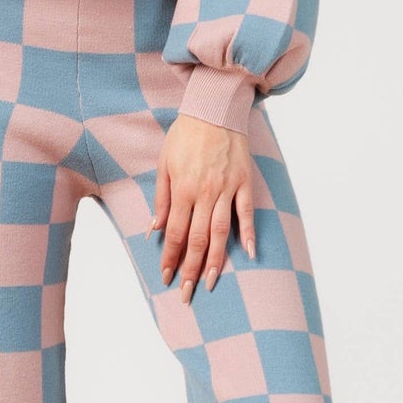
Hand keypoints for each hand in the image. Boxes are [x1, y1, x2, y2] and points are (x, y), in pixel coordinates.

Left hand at [151, 115, 256, 302]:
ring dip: (215, 260)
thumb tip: (154, 228)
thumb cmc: (185, 135)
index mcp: (183, 189)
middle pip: (196, 239)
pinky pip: (247, 213)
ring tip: (211, 282)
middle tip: (187, 293)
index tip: (167, 277)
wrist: (214, 109)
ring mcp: (227, 189)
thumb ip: (161, 198)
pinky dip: (249, 233)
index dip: (170, 258)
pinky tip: (248, 254)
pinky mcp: (245, 182)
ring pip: (221, 232)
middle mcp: (204, 193)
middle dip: (190, 268)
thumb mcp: (164, 163)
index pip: (175, 233)